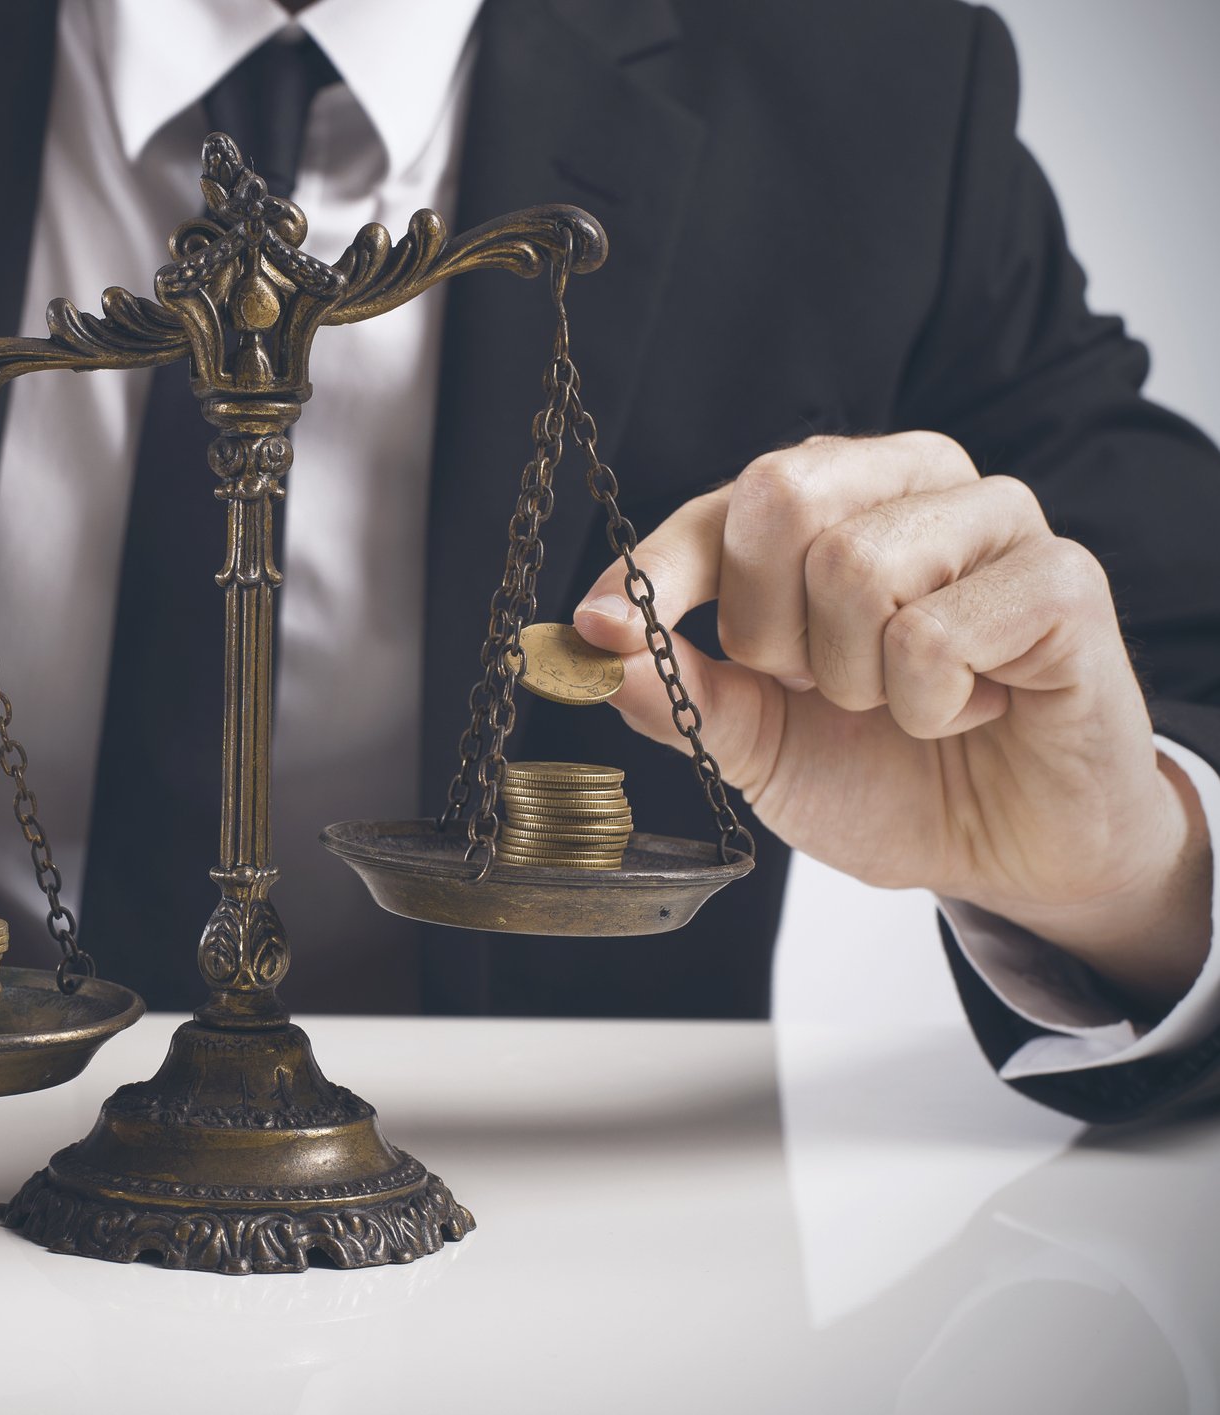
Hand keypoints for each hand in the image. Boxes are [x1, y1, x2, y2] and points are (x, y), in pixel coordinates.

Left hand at [574, 432, 1212, 1011]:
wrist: (1005, 852)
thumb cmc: (885, 774)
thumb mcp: (754, 743)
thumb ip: (679, 692)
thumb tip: (592, 650)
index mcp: (830, 502)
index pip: (719, 505)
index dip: (653, 570)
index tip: (599, 629)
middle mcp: (910, 482)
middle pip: (780, 496)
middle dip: (771, 628)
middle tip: (821, 687)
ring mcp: (995, 519)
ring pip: (855, 564)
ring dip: (856, 678)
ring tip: (905, 702)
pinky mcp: (1063, 578)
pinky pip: (934, 632)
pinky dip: (929, 703)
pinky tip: (971, 709)